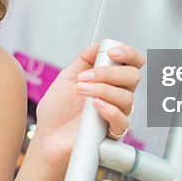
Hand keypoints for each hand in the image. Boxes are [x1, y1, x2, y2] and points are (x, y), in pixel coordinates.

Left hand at [31, 42, 143, 172]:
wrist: (48, 136)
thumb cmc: (58, 110)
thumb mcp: (67, 77)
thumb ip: (84, 60)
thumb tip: (100, 44)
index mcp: (110, 80)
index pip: (132, 63)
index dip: (128, 54)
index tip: (111, 53)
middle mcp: (117, 95)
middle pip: (133, 76)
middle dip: (108, 73)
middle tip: (84, 77)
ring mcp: (116, 113)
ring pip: (127, 97)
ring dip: (102, 90)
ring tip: (81, 91)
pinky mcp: (112, 132)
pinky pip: (122, 121)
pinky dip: (109, 110)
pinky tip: (95, 106)